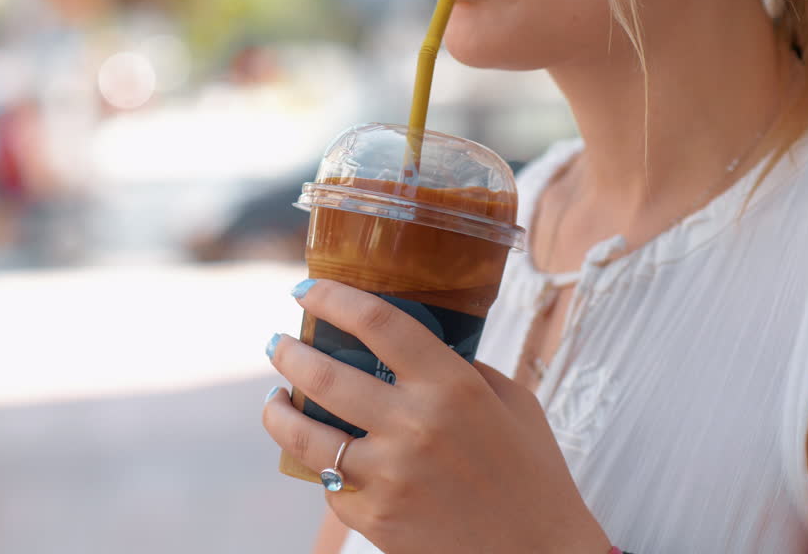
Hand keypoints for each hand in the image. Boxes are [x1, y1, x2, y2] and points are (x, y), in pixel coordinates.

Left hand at [262, 279, 610, 553]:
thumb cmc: (532, 476)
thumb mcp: (513, 404)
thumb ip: (465, 368)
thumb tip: (413, 348)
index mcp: (452, 386)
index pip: (377, 322)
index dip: (332, 297)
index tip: (306, 289)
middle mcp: (415, 426)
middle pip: (324, 374)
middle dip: (288, 352)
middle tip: (278, 343)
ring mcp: (389, 476)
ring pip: (304, 433)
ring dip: (278, 409)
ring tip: (275, 396)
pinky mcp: (375, 518)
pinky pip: (329, 483)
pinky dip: (320, 464)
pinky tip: (320, 452)